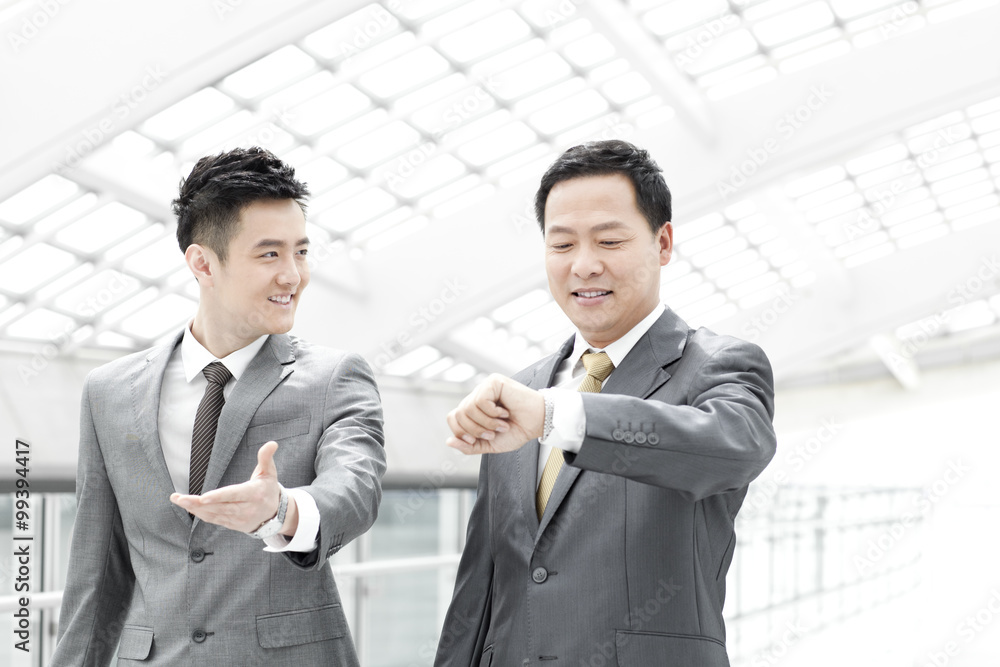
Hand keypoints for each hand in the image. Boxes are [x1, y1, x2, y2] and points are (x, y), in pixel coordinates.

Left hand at [170, 441, 298, 535]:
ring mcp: (237, 519)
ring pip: (213, 514)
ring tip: (178, 500)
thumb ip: (266, 458)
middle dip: (197, 503)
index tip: (203, 497)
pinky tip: (188, 506)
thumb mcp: (269, 473)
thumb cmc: (268, 489)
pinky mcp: (231, 524)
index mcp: (253, 494)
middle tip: (179, 498)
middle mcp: (245, 509)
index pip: (234, 495)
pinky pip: (213, 519)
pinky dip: (200, 513)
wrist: (274, 515)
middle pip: (218, 506)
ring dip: (194, 508)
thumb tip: (271, 443)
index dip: (218, 496)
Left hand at [446, 374, 543, 454]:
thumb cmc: (517, 431)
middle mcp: (477, 396)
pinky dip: (492, 413)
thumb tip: (449, 441)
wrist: (538, 424)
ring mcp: (485, 388)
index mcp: (474, 409)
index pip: (453, 417)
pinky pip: (480, 401)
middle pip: (458, 414)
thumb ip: (469, 446)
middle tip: (492, 433)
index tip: (475, 440)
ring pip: (468, 408)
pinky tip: (504, 412)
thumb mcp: (490, 444)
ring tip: (502, 424)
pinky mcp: (493, 382)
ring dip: (486, 423)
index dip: (460, 432)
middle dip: (474, 430)